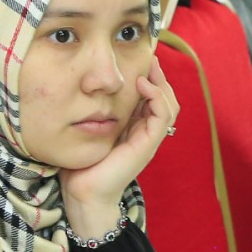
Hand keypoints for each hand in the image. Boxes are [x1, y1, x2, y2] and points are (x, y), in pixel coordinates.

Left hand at [58, 60, 179, 239]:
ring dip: (161, 84)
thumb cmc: (82, 164)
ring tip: (148, 68)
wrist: (83, 193)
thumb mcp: (89, 130)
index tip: (140, 60)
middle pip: (166, 99)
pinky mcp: (147, 145)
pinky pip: (163, 116)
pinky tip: (142, 85)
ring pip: (169, 105)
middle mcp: (145, 133)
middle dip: (159, 77)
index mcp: (134, 129)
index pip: (153, 99)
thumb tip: (86, 88)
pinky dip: (157, 97)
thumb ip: (94, 112)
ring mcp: (149, 140)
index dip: (151, 79)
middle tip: (150, 58)